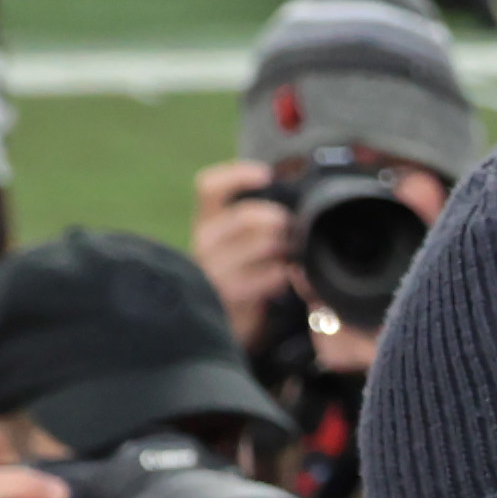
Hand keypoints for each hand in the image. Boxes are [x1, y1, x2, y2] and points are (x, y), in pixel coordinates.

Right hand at [192, 161, 294, 354]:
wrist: (218, 323)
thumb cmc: (234, 273)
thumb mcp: (232, 241)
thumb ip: (248, 218)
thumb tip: (285, 189)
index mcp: (205, 222)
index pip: (210, 187)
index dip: (237, 175)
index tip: (266, 174)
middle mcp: (204, 242)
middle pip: (248, 216)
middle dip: (280, 219)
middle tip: (292, 229)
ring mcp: (215, 270)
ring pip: (264, 244)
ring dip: (288, 247)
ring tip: (292, 254)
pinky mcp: (233, 295)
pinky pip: (273, 275)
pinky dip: (289, 274)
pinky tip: (289, 278)